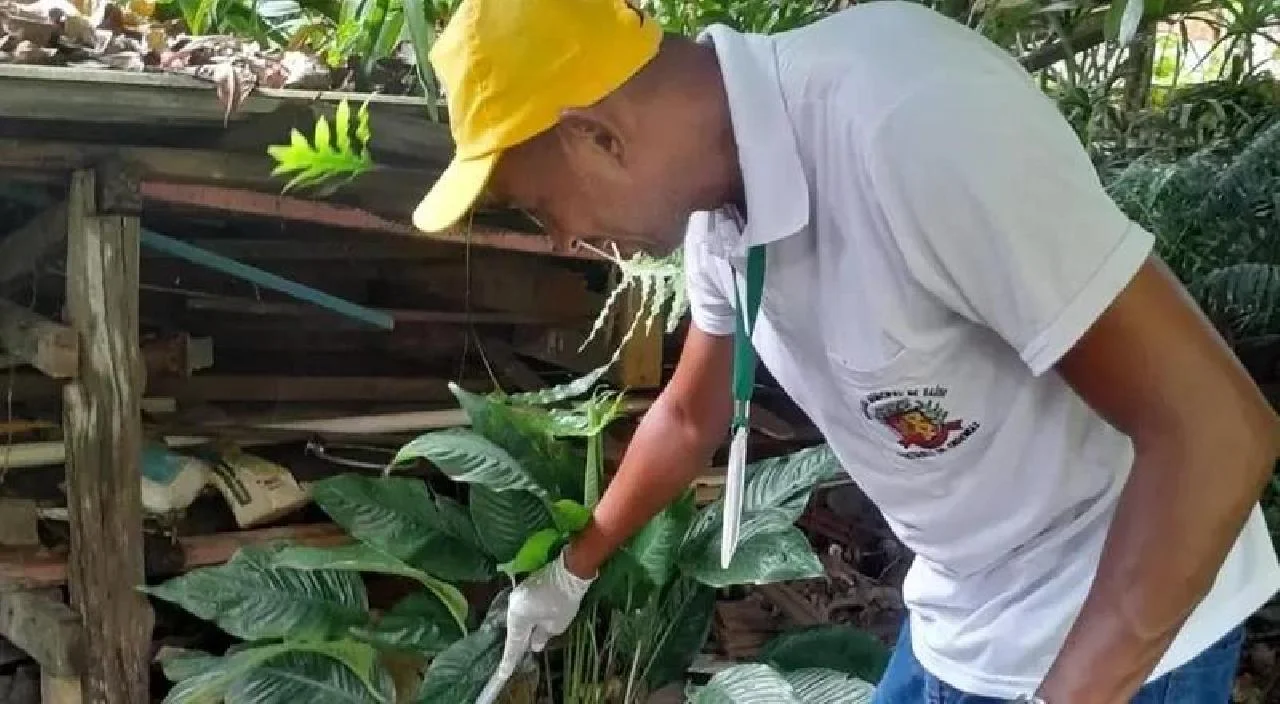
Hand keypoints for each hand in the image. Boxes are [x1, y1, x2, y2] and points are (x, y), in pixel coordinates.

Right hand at [475, 550, 595, 703]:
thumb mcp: (556, 625)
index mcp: (518, 615)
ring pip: (518, 618)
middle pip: (513, 628)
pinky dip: (526, 618)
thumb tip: (533, 644)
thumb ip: (541, 636)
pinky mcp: (525, 588)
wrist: (570, 570)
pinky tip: (531, 625)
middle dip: (516, 642)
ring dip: (522, 629)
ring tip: (525, 643)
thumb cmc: (563, 600)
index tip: (503, 672)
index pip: (513, 641)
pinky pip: (522, 608)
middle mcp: (513, 604)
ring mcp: (517, 594)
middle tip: (516, 659)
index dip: (510, 659)